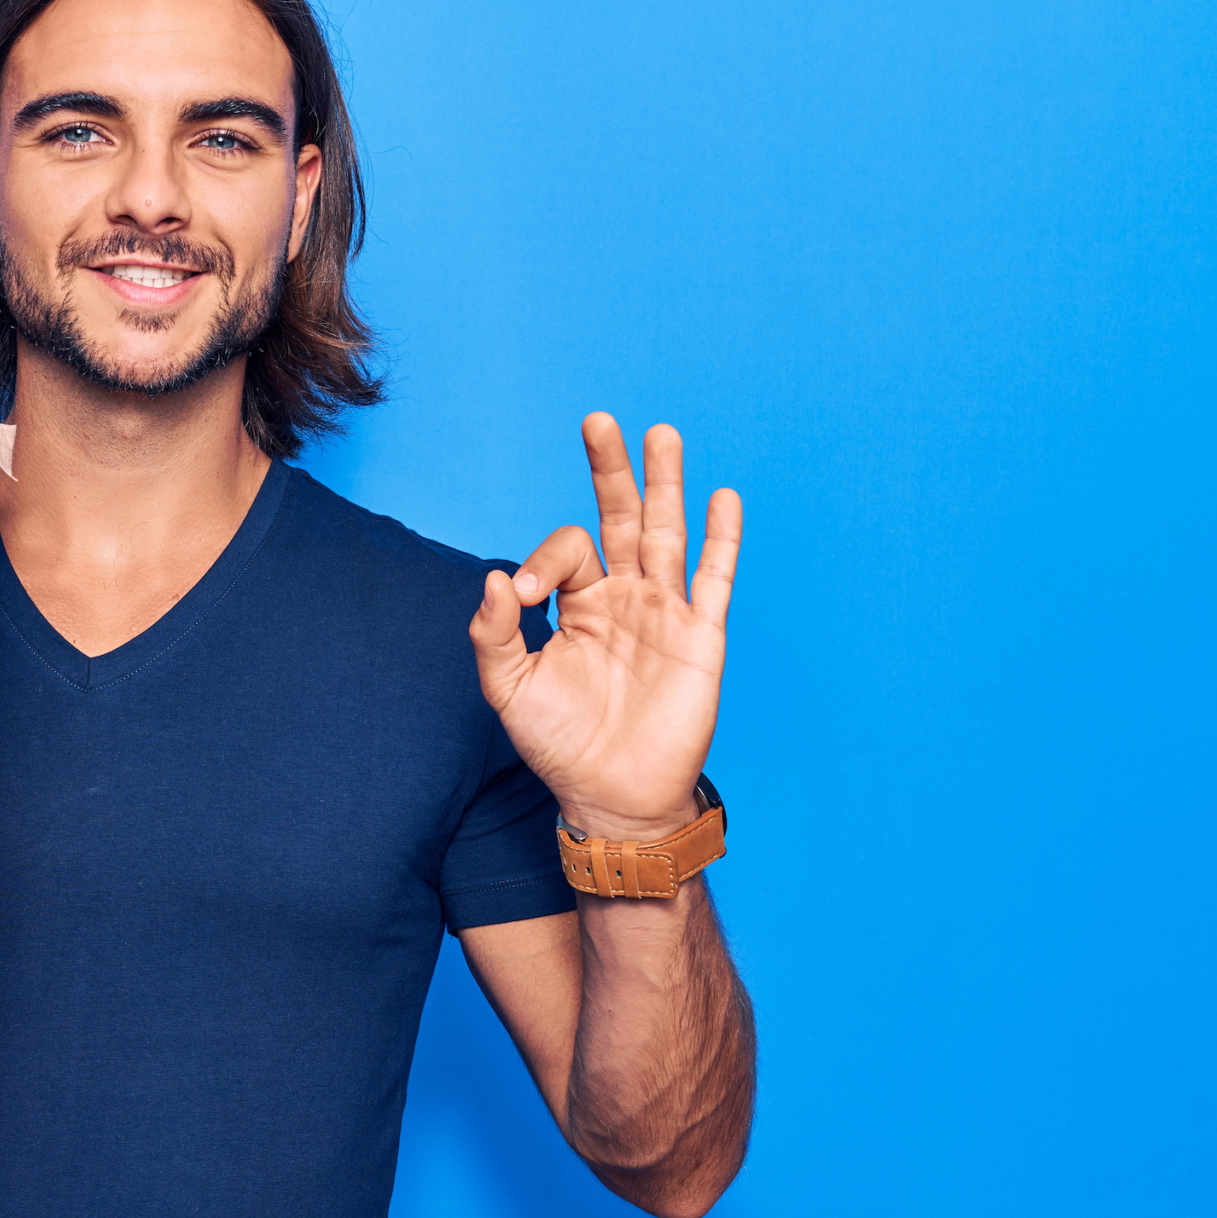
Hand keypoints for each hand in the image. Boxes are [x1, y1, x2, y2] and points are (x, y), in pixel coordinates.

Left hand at [470, 413, 739, 839]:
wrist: (611, 796)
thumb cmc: (559, 744)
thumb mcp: (510, 689)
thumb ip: (493, 635)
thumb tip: (493, 578)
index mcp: (578, 603)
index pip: (566, 551)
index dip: (542, 562)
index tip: (522, 598)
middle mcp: (623, 597)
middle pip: (620, 518)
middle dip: (611, 471)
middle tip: (600, 421)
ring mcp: (664, 613)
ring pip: (667, 535)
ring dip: (666, 486)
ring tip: (662, 435)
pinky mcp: (700, 638)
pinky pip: (713, 581)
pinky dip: (720, 542)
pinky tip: (723, 499)